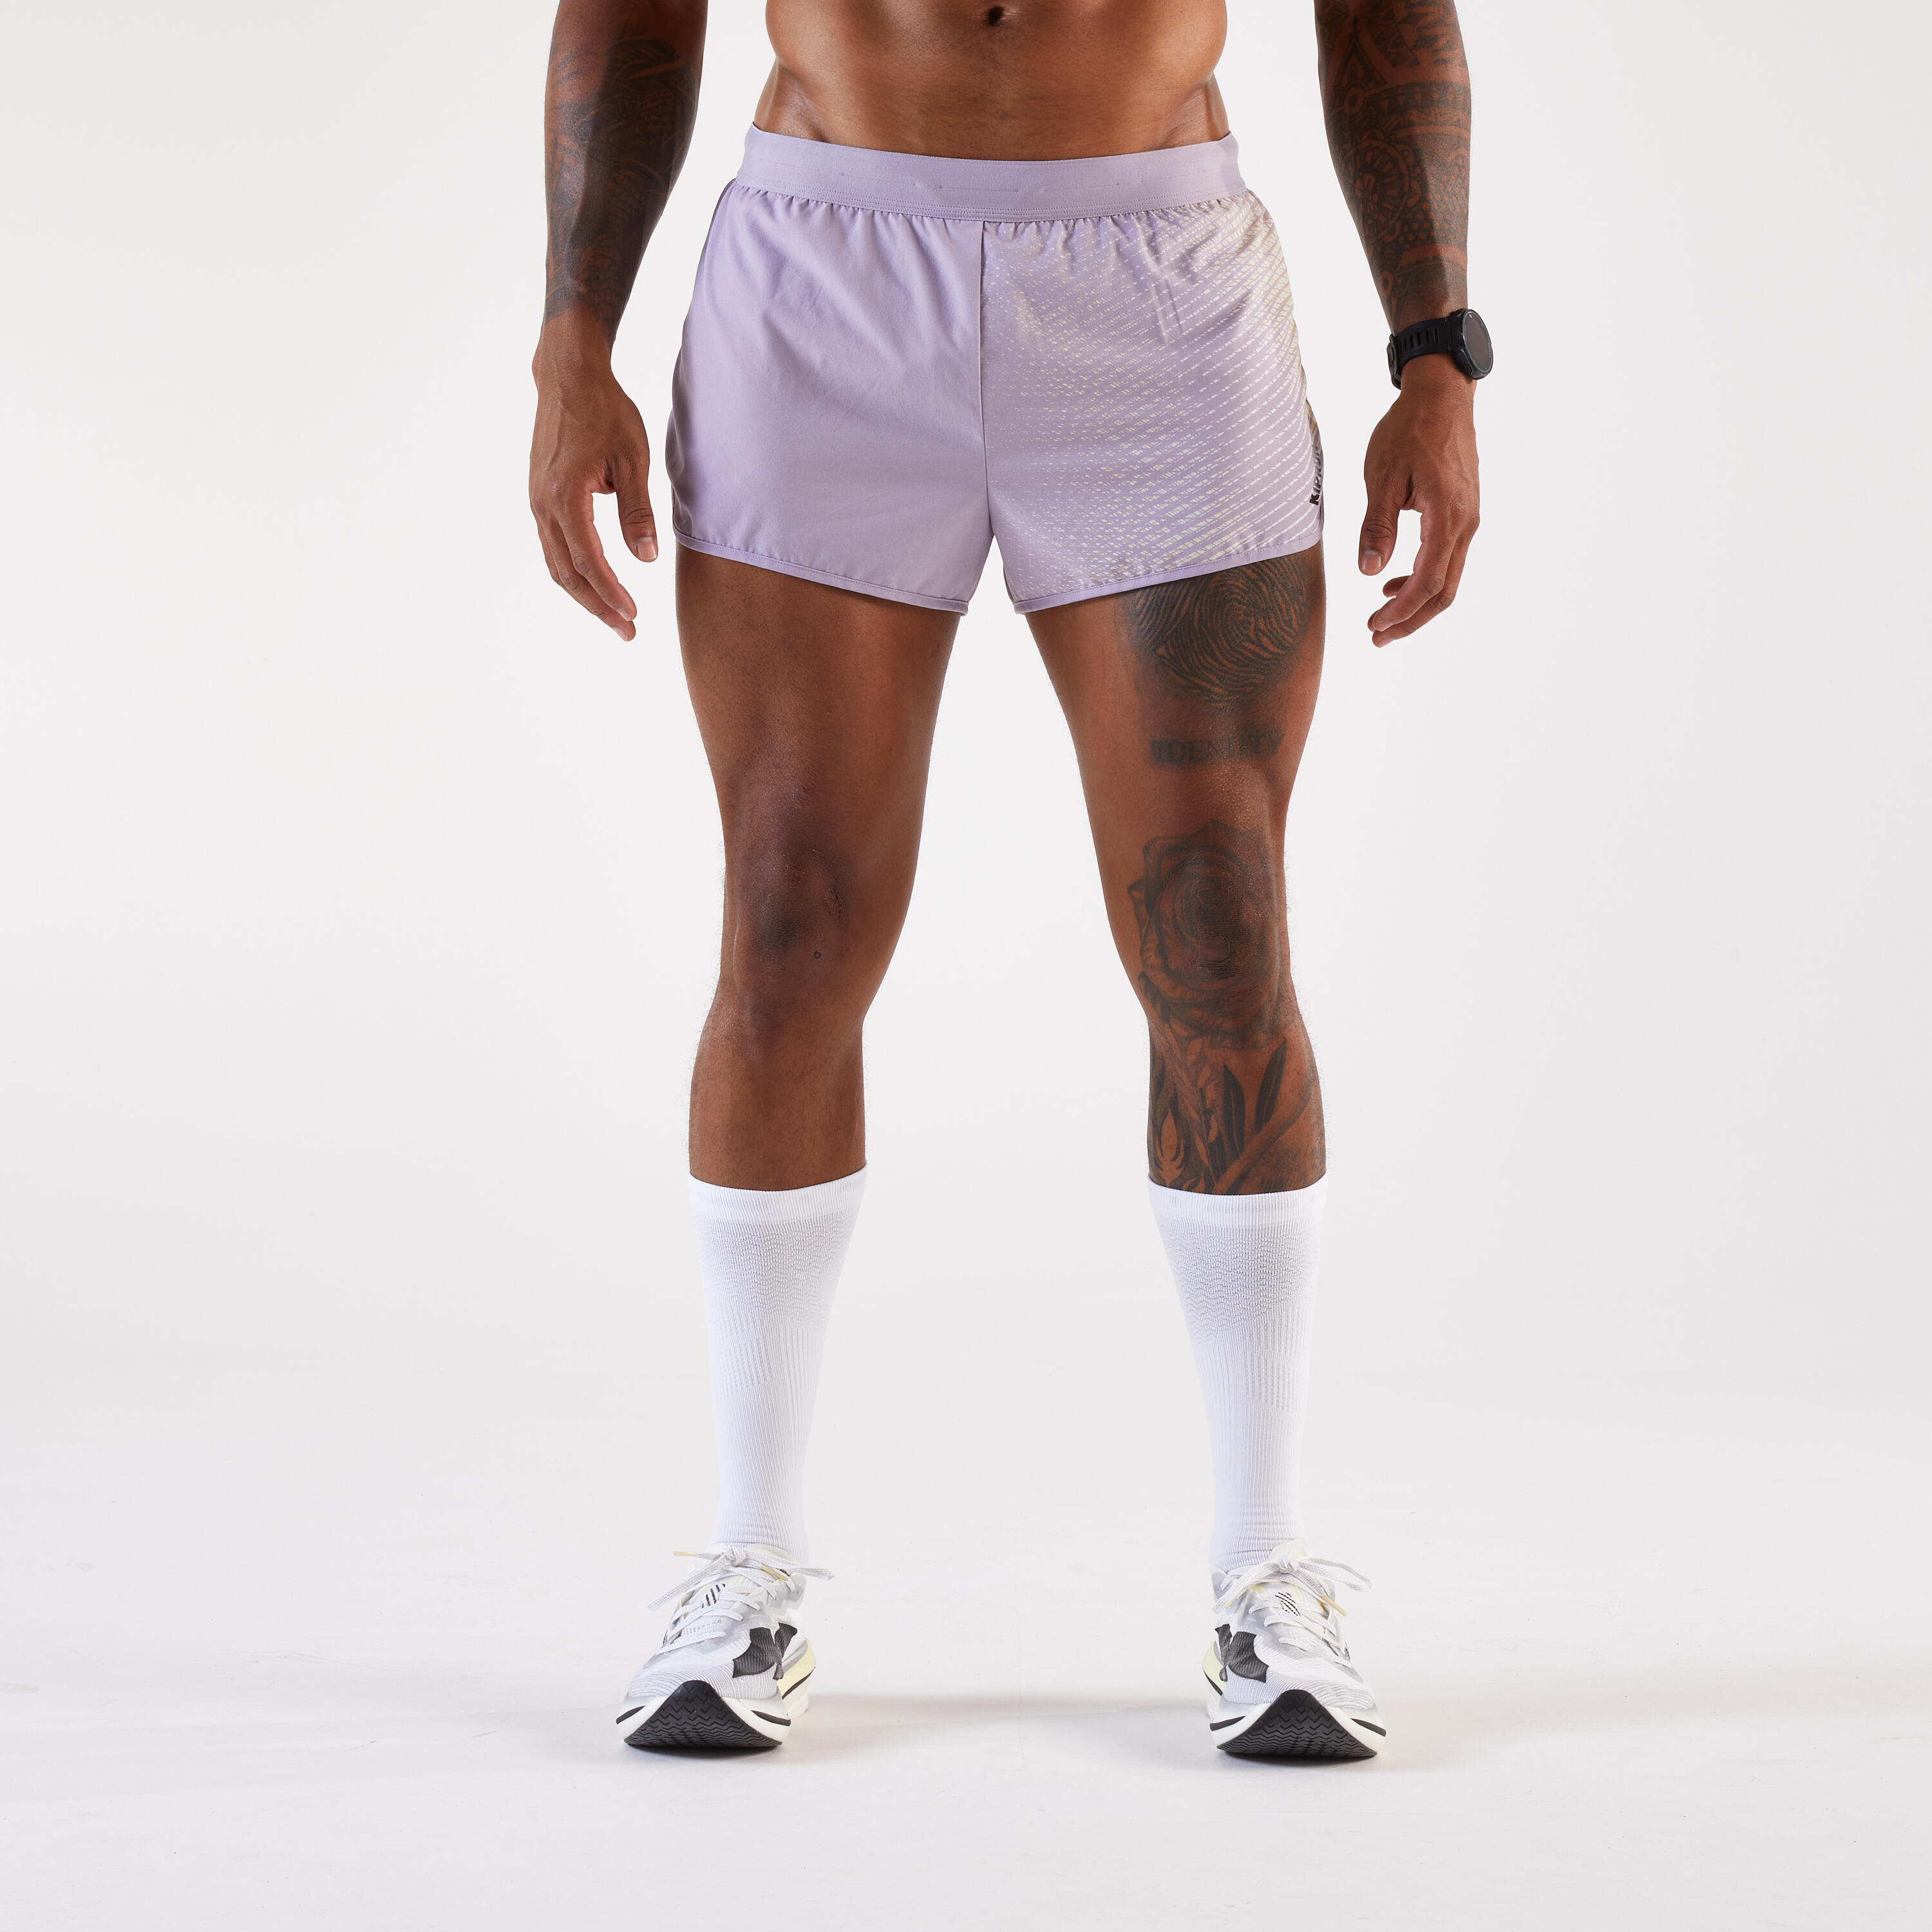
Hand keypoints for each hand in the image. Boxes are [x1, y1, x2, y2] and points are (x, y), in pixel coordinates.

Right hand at [529, 318, 656, 639]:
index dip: (611, 593)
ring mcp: (536, 500)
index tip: (633, 616)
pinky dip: (574, 569)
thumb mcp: (632, 459)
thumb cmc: (605, 410)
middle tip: (627, 631)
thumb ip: (637, 511)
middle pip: (567, 573)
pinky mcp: (539, 495)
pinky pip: (554, 545)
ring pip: (556, 562)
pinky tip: (595, 580)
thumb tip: (644, 558)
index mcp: (565, 496)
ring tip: (614, 614)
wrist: (567, 374)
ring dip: (584, 592)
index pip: (590, 561)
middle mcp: (542, 503)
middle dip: (597, 606)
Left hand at [1356, 356, 1479, 645]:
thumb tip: (1368, 572)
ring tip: (1381, 617)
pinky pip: (1447, 558)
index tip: (1374, 627)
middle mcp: (1465, 523)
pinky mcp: (1463, 513)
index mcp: (1447, 517)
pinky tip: (1393, 581)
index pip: (1426, 582)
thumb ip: (1377, 527)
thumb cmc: (1409, 429)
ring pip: (1448, 578)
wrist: (1442, 394)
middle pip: (1443, 592)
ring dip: (1416, 603)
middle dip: (1410, 620)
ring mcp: (1468, 519)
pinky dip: (1422, 578)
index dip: (1400, 612)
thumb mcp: (1382, 477)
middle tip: (1377, 637)